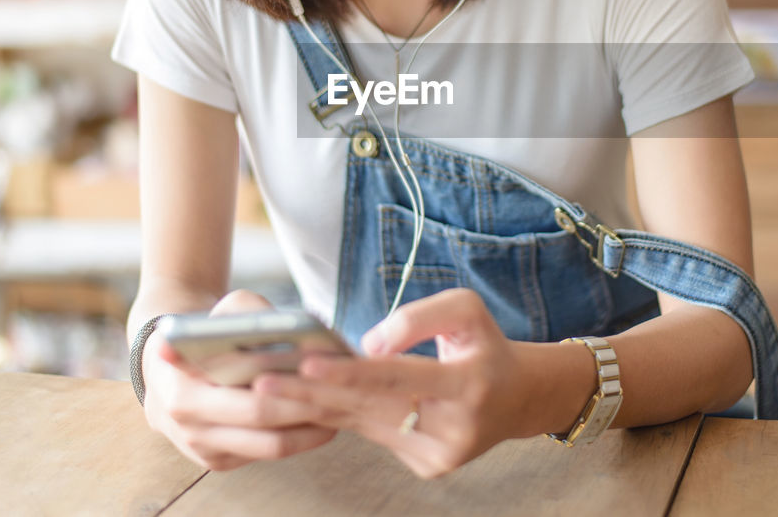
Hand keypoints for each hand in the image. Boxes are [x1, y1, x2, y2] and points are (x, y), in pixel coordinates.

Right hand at [142, 289, 336, 470]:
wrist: (166, 368)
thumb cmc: (206, 332)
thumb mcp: (225, 311)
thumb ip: (255, 315)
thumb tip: (299, 329)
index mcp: (183, 386)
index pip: (248, 396)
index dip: (289, 388)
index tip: (321, 374)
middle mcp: (187, 423)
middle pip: (263, 422)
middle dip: (306, 408)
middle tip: (341, 394)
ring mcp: (201, 447)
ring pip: (269, 446)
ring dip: (309, 431)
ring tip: (339, 409)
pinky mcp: (217, 460)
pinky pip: (264, 452)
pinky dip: (297, 437)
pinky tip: (319, 419)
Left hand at [263, 288, 528, 478]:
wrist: (517, 399)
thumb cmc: (484, 344)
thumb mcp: (466, 310)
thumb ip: (417, 318)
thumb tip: (367, 345)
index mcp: (468, 384)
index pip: (401, 377)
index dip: (352, 372)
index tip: (308, 365)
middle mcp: (454, 427)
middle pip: (370, 407)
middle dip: (312, 394)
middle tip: (259, 383)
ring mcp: (440, 455)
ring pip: (365, 425)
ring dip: (315, 407)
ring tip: (267, 391)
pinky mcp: (427, 467)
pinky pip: (375, 436)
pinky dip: (340, 416)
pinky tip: (304, 402)